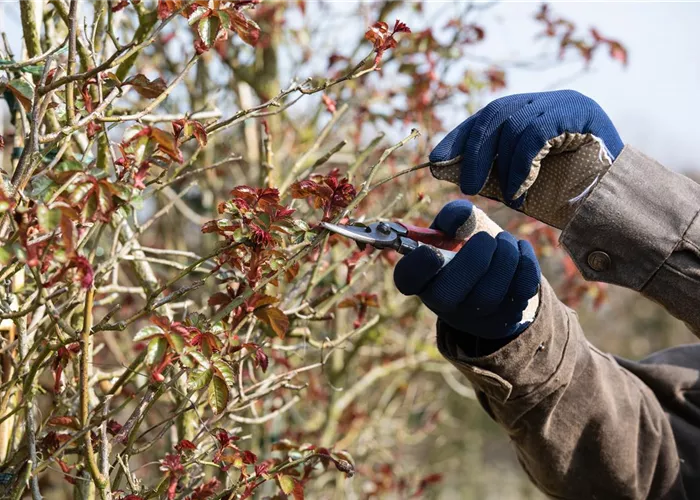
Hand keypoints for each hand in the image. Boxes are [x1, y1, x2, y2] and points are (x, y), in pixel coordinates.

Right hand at [393, 200, 540, 339]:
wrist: (495, 272)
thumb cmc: (466, 245)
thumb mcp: (455, 227)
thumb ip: (454, 216)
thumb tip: (460, 217)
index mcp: (421, 276)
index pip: (407, 279)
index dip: (417, 267)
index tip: (433, 251)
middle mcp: (442, 303)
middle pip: (448, 294)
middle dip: (474, 260)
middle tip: (486, 239)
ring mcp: (473, 317)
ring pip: (489, 294)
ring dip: (504, 258)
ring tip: (504, 241)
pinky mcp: (504, 319)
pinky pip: (518, 294)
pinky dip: (525, 265)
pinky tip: (519, 250)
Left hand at [429, 90, 622, 227]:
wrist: (619, 200)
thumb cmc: (570, 194)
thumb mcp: (522, 181)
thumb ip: (492, 171)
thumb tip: (448, 171)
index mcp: (530, 113)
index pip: (487, 116)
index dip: (459, 136)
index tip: (435, 159)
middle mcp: (544, 101)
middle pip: (495, 114)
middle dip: (473, 150)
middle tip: (465, 185)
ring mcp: (562, 102)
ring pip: (512, 123)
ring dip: (502, 165)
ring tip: (507, 194)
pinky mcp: (578, 110)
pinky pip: (534, 133)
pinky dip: (521, 164)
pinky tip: (520, 188)